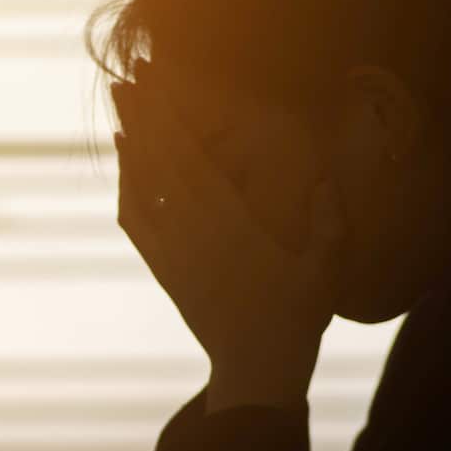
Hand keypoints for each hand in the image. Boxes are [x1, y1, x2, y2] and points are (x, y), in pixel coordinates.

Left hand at [112, 63, 345, 411]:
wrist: (255, 370)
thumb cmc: (296, 317)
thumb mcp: (326, 269)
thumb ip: (328, 221)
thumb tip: (328, 176)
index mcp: (231, 226)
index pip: (192, 161)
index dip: (170, 120)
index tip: (156, 87)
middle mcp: (194, 234)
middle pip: (159, 165)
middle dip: (143, 119)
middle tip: (125, 79)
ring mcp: (173, 253)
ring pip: (141, 191)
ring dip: (130, 148)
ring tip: (121, 111)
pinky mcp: (164, 270)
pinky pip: (136, 225)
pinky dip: (127, 190)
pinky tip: (126, 167)